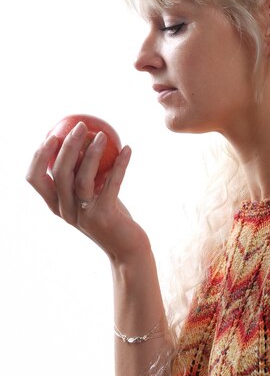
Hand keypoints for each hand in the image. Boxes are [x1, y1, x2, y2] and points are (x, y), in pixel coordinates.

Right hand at [26, 121, 148, 262]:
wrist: (127, 250)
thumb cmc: (111, 217)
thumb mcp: (93, 196)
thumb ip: (86, 175)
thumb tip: (86, 139)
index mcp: (57, 205)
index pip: (35, 179)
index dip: (39, 156)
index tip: (52, 134)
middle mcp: (66, 211)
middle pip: (59, 173)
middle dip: (67, 145)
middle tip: (81, 126)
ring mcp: (83, 215)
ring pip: (82, 178)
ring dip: (93, 152)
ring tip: (103, 134)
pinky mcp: (104, 217)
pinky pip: (112, 184)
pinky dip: (120, 164)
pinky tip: (128, 149)